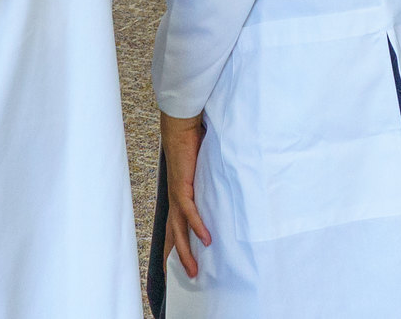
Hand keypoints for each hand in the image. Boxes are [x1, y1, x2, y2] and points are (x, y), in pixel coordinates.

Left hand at [160, 111, 211, 277]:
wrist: (181, 125)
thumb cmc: (191, 144)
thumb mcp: (202, 171)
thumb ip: (209, 183)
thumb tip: (225, 189)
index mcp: (179, 196)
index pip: (175, 226)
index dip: (176, 245)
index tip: (177, 263)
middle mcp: (176, 198)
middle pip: (175, 234)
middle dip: (180, 257)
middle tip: (189, 276)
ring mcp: (178, 193)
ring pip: (180, 229)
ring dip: (187, 250)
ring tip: (195, 268)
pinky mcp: (182, 185)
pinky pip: (190, 210)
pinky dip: (197, 225)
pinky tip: (206, 238)